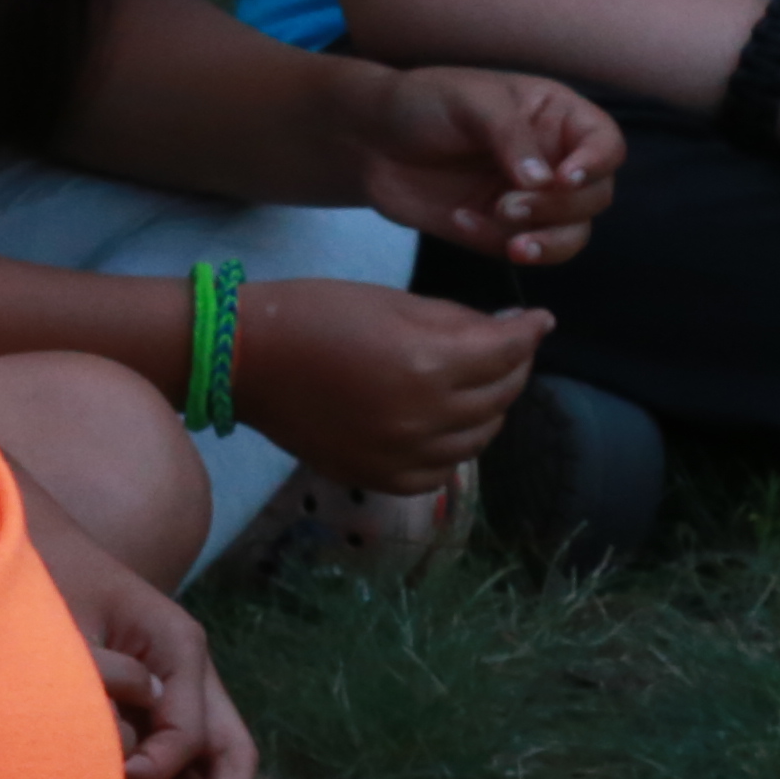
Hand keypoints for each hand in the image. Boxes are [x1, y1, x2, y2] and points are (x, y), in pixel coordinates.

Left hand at [27, 518, 254, 778]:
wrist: (35, 539)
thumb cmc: (48, 577)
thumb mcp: (68, 626)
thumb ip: (99, 682)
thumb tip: (125, 750)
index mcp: (178, 645)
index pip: (188, 724)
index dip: (165, 761)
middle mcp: (190, 668)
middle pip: (230, 746)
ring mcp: (182, 687)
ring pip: (223, 757)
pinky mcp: (159, 703)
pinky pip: (197, 757)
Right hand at [233, 276, 544, 496]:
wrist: (241, 359)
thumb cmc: (312, 314)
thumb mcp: (392, 301)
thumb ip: (458, 320)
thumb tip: (512, 328)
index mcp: (429, 363)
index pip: (508, 351)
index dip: (528, 330)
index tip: (537, 319)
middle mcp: (426, 416)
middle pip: (501, 394)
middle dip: (511, 365)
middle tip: (505, 348)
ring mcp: (406, 453)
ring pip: (480, 435)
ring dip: (486, 407)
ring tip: (472, 384)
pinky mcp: (384, 476)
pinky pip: (444, 468)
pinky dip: (452, 445)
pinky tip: (438, 422)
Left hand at [354, 66, 621, 266]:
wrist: (368, 139)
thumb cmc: (423, 102)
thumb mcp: (469, 101)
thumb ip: (510, 136)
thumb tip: (545, 181)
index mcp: (558, 118)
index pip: (606, 144)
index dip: (596, 164)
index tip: (563, 178)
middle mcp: (555, 160)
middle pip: (596, 196)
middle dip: (559, 207)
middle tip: (509, 203)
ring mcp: (533, 199)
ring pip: (573, 233)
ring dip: (548, 241)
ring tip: (508, 239)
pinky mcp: (503, 228)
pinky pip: (525, 248)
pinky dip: (502, 243)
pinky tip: (461, 220)